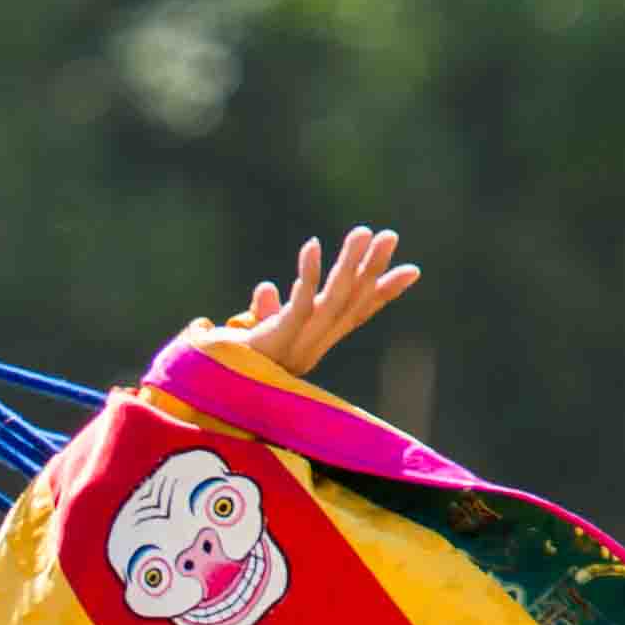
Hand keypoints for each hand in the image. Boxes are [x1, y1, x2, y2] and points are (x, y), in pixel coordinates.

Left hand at [225, 226, 418, 381]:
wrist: (212, 391)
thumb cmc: (233, 365)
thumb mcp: (257, 335)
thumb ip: (267, 311)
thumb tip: (266, 286)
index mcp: (315, 344)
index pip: (356, 315)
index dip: (383, 294)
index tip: (413, 270)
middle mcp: (314, 346)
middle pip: (351, 302)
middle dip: (373, 269)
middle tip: (390, 236)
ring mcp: (299, 344)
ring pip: (334, 300)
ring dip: (349, 264)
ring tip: (362, 232)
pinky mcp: (280, 340)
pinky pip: (300, 304)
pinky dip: (307, 274)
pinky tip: (312, 245)